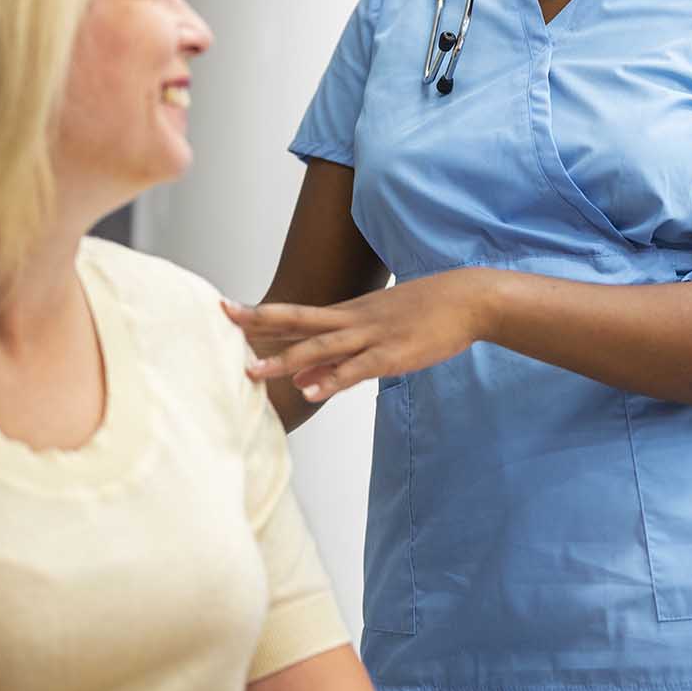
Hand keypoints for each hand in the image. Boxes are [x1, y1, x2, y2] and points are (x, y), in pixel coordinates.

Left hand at [231, 268, 500, 401]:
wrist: (468, 298)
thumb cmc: (427, 314)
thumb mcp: (378, 332)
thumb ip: (337, 359)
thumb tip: (300, 380)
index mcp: (349, 314)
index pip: (295, 315)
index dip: (260, 314)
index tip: (226, 309)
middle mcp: (353, 321)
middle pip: (297, 320)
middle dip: (259, 322)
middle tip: (223, 318)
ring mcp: (372, 336)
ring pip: (321, 346)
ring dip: (285, 359)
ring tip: (252, 372)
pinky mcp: (392, 354)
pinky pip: (357, 369)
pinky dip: (332, 380)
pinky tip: (311, 392)